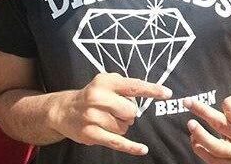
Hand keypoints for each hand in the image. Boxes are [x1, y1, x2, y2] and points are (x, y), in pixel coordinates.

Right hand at [49, 73, 171, 155]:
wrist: (64, 110)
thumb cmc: (92, 95)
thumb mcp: (106, 82)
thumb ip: (125, 86)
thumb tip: (146, 96)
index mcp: (105, 82)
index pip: (133, 86)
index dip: (151, 90)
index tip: (166, 93)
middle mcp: (97, 97)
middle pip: (131, 110)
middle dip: (129, 113)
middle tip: (118, 110)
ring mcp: (93, 117)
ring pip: (124, 127)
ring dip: (122, 125)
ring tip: (108, 119)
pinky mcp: (91, 134)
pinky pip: (117, 142)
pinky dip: (131, 147)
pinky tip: (142, 149)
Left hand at [185, 94, 230, 162]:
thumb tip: (228, 105)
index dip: (227, 103)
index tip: (229, 99)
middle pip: (222, 126)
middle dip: (203, 112)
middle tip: (189, 102)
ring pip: (216, 147)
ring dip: (200, 134)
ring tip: (190, 123)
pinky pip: (214, 161)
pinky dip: (201, 151)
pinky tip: (194, 139)